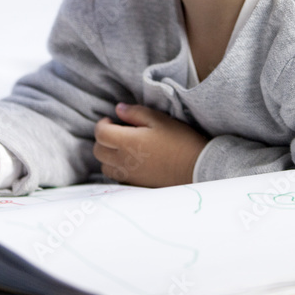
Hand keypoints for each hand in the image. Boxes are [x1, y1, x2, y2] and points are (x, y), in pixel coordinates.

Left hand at [93, 103, 207, 187]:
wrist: (196, 167)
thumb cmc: (179, 140)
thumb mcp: (159, 119)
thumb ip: (135, 113)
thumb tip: (118, 109)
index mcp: (127, 142)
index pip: (100, 134)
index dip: (102, 124)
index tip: (112, 119)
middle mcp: (124, 161)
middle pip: (98, 151)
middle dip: (103, 139)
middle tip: (117, 131)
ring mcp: (129, 175)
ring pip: (104, 167)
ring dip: (108, 155)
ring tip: (123, 147)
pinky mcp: (136, 185)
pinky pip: (117, 177)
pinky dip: (117, 168)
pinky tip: (132, 161)